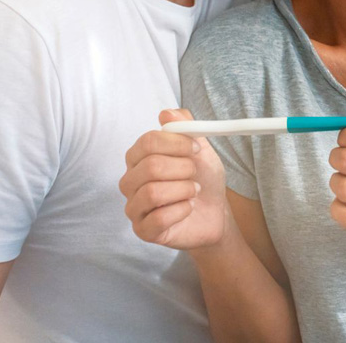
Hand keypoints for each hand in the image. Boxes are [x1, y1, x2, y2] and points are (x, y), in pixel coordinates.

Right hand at [119, 109, 226, 249]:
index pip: (148, 142)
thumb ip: (184, 126)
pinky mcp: (143, 230)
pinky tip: (188, 208)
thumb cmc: (203, 178)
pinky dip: (182, 210)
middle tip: (194, 173)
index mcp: (139, 157)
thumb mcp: (199, 147)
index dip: (176, 143)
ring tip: (193, 191)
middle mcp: (131, 180)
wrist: (215, 212)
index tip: (195, 148)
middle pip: (150, 166)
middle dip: (182, 168)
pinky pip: (158, 218)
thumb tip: (166, 113)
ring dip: (183, 189)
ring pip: (153, 192)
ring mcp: (134, 207)